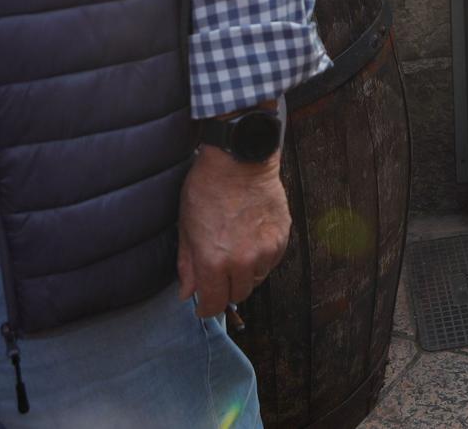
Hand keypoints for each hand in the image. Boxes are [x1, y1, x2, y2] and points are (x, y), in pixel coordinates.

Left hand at [177, 141, 290, 318]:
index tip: (204, 305)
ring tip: (236, 251)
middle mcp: (242, 262)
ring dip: (245, 273)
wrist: (239, 160)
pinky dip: (262, 258)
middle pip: (238, 295)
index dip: (206, 308)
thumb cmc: (207, 189)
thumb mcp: (186, 228)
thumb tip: (188, 292)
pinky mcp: (282, 237)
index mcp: (213, 262)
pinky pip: (271, 261)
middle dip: (226, 289)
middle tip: (218, 274)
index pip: (214, 304)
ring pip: (256, 279)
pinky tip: (251, 240)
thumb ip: (188, 265)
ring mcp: (266, 249)